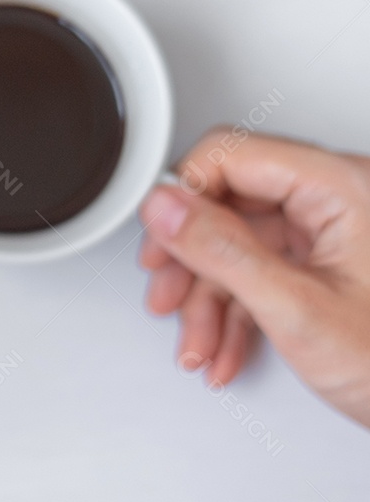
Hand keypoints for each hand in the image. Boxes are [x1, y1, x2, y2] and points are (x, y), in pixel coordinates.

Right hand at [139, 129, 369, 427]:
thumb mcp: (298, 311)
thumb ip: (223, 251)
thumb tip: (163, 205)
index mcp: (340, 185)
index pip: (231, 155)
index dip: (185, 196)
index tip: (161, 239)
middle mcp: (338, 196)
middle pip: (230, 202)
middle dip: (192, 260)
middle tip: (166, 291)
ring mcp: (335, 230)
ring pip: (240, 242)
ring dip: (209, 296)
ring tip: (195, 341)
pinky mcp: (332, 262)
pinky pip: (264, 268)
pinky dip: (237, 309)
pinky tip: (224, 346)